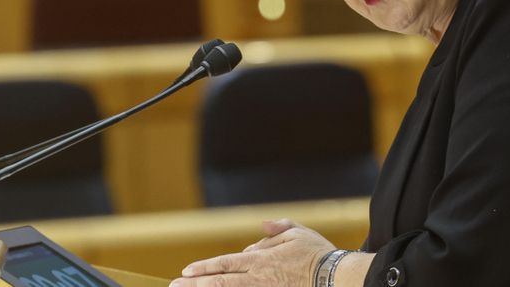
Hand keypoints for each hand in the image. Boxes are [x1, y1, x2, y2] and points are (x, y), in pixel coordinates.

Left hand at [171, 219, 335, 286]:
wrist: (335, 276)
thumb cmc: (318, 253)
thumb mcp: (297, 232)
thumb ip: (275, 229)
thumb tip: (259, 229)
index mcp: (261, 259)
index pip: (225, 264)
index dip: (205, 268)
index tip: (186, 271)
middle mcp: (258, 278)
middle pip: (220, 282)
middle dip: (195, 285)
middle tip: (174, 286)